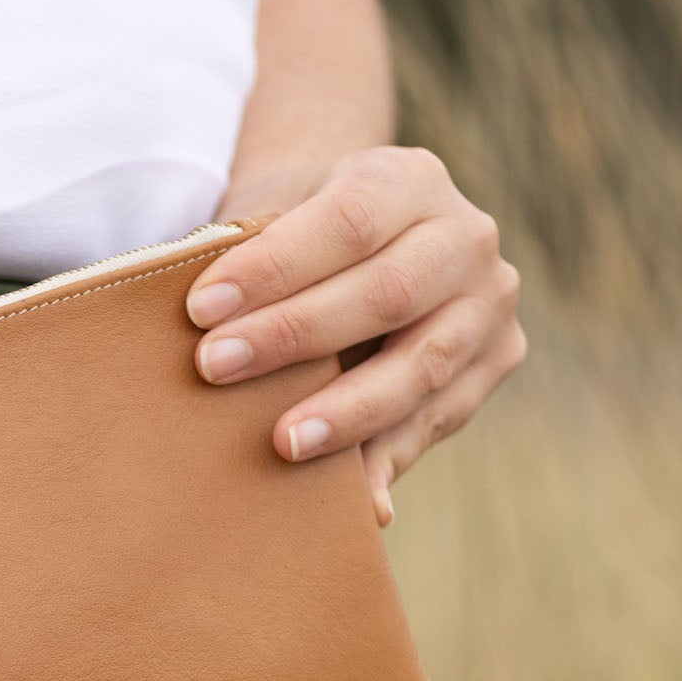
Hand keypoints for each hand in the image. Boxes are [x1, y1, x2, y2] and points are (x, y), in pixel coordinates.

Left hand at [189, 149, 525, 523]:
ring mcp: (488, 304)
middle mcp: (464, 236)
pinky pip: (438, 420)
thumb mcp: (276, 212)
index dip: (275, 267)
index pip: (346, 221)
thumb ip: (246, 250)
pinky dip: (388, 461)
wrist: (363, 237)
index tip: (201, 309)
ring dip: (349, 411)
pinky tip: (355, 501)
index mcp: (407, 178)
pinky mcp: (493, 363)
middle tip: (214, 369)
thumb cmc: (298, 233)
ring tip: (283, 443)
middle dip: (296, 336)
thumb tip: (189, 307)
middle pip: (388, 292)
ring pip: (423, 365)